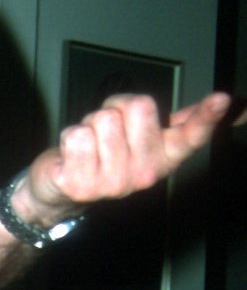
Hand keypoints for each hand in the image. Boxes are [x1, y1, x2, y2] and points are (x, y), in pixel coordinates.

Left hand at [21, 90, 234, 224]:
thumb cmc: (105, 155)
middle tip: (106, 132)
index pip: (190, 136)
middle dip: (116, 108)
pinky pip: (76, 135)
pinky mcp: (81, 185)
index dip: (206, 117)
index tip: (221, 99)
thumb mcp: (145, 139)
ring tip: (89, 147)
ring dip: (89, 124)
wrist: (62, 190)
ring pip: (103, 118)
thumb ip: (183, 121)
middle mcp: (144, 174)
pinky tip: (71, 157)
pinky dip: (68, 137)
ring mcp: (113, 184)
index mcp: (164, 159)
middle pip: (138, 105)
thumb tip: (228, 101)